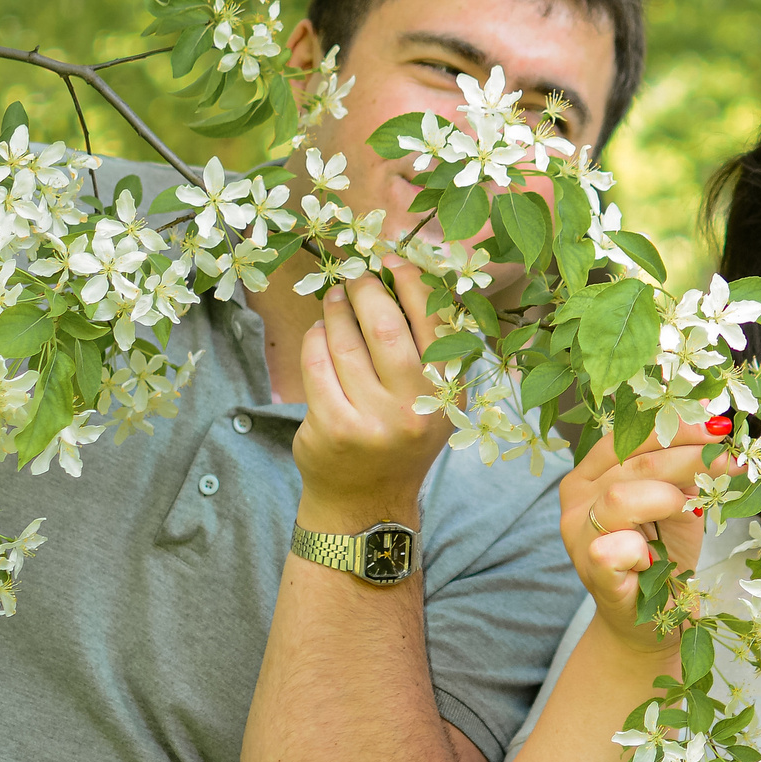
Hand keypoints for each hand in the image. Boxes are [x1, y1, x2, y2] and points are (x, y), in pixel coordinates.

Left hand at [291, 260, 450, 526]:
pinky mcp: (333, 428)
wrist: (367, 501)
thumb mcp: (432, 400)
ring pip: (344, 342)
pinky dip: (314, 339)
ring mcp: (372, 421)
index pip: (433, 322)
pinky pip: (316, 365)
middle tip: (355, 278)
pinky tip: (318, 333)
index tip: (390, 260)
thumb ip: (428, 349)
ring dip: (335, 311)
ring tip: (334, 300)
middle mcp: (414, 408)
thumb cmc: (399, 436)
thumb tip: (402, 277)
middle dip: (365, 291)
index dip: (410, 283)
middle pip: (385, 326)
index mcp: (446, 393)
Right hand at [560, 425, 735, 654]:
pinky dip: (643, 549)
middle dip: (689, 456)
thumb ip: (684, 468)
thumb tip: (714, 424)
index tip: (717, 424)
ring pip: (621, 497)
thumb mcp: (677, 503)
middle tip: (730, 460)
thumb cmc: (663, 558)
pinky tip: (655, 559)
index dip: (674, 426)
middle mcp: (577, 499)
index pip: (627, 436)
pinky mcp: (591, 571)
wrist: (652, 622)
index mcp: (591, 474)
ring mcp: (577, 535)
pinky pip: (615, 548)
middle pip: (632, 461)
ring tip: (694, 511)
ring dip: (669, 499)